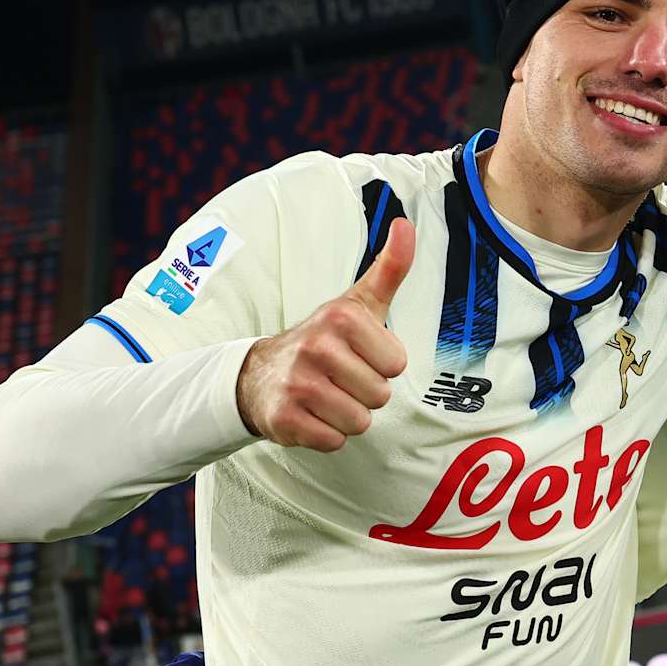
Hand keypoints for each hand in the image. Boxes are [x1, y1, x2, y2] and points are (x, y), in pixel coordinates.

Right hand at [237, 218, 413, 450]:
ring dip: (347, 415)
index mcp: (341, 317)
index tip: (358, 354)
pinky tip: (310, 413)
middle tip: (339, 377)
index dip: (381, 364)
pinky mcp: (284, 419)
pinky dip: (326, 434)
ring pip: (360, 421)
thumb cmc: (324, 339)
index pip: (397, 365)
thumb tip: (406, 224)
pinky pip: (334, 441)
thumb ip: (389, 267)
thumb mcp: (358, 302)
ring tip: (326, 395)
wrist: (259, 374)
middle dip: (364, 392)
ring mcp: (297, 383)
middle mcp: (316, 347)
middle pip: (380, 395)